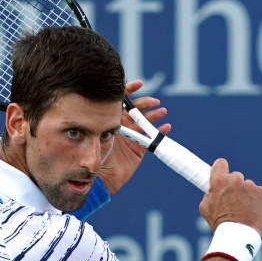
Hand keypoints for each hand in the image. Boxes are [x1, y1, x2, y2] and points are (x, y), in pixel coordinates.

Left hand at [97, 79, 171, 194]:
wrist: (101, 176)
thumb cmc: (96, 154)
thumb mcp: (100, 132)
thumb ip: (106, 120)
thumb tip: (108, 101)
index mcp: (112, 120)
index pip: (121, 102)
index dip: (130, 90)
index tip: (139, 84)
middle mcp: (123, 127)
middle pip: (137, 110)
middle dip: (146, 103)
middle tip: (154, 101)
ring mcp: (132, 138)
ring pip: (146, 123)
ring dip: (155, 116)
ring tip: (161, 111)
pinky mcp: (139, 149)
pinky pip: (152, 138)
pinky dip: (160, 132)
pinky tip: (165, 127)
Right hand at [198, 159, 261, 235]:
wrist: (239, 234)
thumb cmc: (220, 223)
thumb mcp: (205, 208)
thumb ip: (209, 194)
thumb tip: (212, 189)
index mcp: (219, 181)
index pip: (220, 164)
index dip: (221, 169)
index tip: (222, 173)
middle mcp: (235, 180)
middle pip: (235, 176)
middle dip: (234, 186)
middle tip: (232, 200)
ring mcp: (250, 186)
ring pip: (247, 186)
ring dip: (246, 195)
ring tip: (243, 210)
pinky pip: (258, 193)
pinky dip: (256, 201)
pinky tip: (252, 211)